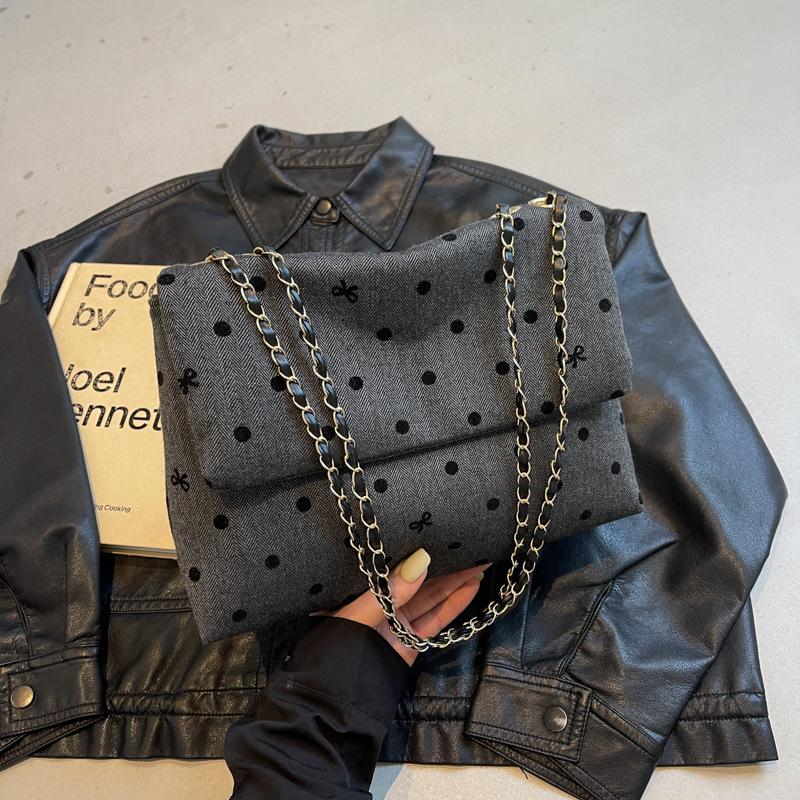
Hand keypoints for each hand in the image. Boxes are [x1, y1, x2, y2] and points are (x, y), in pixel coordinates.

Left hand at [315, 548, 491, 665]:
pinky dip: (454, 604)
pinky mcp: (411, 641)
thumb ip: (389, 591)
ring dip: (456, 581)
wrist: (337, 702)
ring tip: (479, 562)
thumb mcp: (359, 616)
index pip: (395, 564)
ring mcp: (398, 622)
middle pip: (419, 580)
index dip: (418, 551)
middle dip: (445, 564)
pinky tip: (470, 588)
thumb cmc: (338, 652)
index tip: (441, 535)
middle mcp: (382, 603)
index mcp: (363, 590)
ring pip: (431, 597)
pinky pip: (436, 619)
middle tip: (471, 545)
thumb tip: (420, 560)